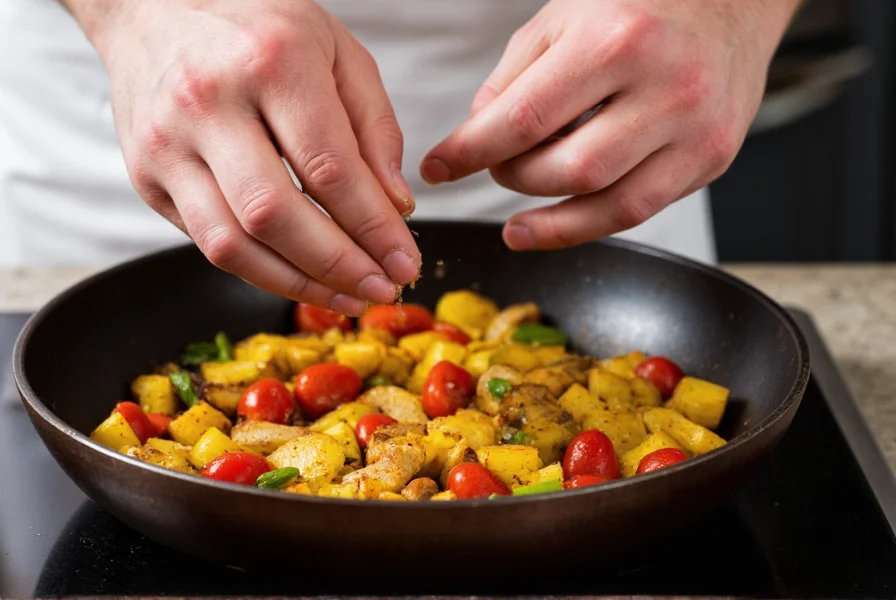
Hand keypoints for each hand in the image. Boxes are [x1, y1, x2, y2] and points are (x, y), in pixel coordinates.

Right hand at [78, 0, 419, 313]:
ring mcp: (168, 144)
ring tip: (349, 297)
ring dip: (299, 284)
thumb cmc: (257, 26)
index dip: (374, 227)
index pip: (329, 167)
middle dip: (339, 266)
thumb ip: (374, 128)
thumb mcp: (337, 52)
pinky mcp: (147, 176)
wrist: (152, 8)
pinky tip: (302, 277)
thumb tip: (396, 206)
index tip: (405, 261)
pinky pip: (208, 242)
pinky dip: (262, 270)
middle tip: (383, 289)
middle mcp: (208, 103)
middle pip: (275, 214)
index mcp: (270, 62)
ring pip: (233, 243)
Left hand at [421, 0, 799, 249]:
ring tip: (517, 222)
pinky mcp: (712, 158)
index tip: (438, 168)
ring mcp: (695, 128)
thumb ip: (513, 79)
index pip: (525, 117)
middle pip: (567, 169)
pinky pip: (639, 211)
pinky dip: (588, 225)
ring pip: (607, 204)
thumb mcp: (562, 18)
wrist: (732, 1)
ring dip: (549, 220)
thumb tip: (479, 140)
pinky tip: (556, 224)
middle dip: (514, 179)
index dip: (471, 151)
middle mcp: (664, 86)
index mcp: (615, 40)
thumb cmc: (639, 5)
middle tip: (496, 167)